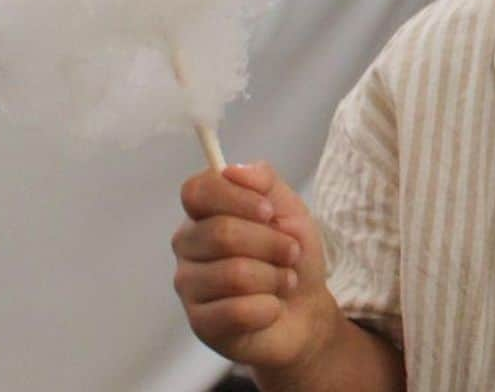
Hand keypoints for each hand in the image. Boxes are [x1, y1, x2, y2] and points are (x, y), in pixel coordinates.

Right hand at [172, 162, 336, 371]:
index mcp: (204, 211)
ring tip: (284, 280)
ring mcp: (189, 285)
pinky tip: (271, 307)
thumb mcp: (289, 207)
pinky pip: (236, 311)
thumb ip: (264, 180)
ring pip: (233, 273)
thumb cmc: (291, 253)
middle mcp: (188, 244)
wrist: (306, 308)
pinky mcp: (200, 323)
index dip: (236, 198)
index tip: (269, 212)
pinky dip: (268, 307)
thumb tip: (232, 170)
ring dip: (274, 277)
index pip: (197, 190)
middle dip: (270, 243)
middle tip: (290, 252)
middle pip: (222, 233)